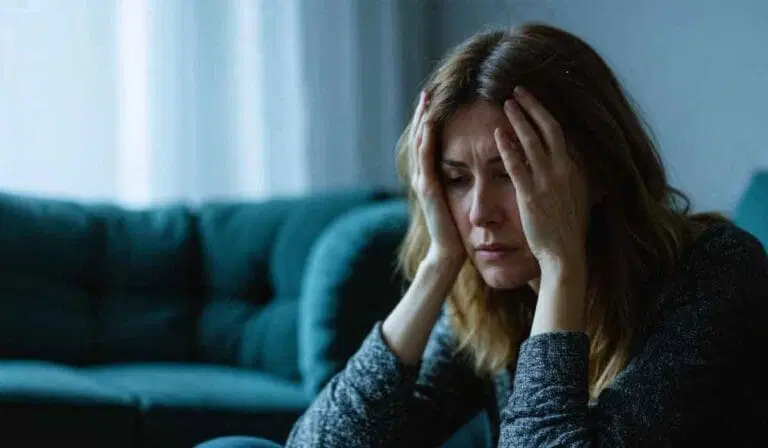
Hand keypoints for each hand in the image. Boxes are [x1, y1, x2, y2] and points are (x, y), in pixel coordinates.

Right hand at [410, 91, 465, 266]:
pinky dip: (425, 141)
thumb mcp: (456, 199)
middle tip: (426, 93)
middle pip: (419, 138)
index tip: (434, 102)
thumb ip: (457, 183)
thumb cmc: (456, 229)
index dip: (429, 122)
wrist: (447, 252)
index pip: (428, 143)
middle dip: (422, 115)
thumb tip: (468, 168)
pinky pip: (425, 160)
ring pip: (419, 144)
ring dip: (421, 122)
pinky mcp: (428, 189)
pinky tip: (428, 126)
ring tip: (425, 102)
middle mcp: (422, 176)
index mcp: (430, 177)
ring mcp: (422, 182)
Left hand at [493, 86, 589, 273]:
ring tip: (505, 103)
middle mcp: (564, 170)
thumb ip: (572, 176)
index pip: (561, 133)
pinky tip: (498, 133)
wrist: (564, 254)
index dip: (545, 113)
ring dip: (518, 119)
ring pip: (532, 140)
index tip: (533, 101)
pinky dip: (507, 147)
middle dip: (532, 106)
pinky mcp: (530, 195)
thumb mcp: (578, 197)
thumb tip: (568, 161)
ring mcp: (548, 182)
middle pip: (549, 128)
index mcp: (576, 169)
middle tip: (517, 90)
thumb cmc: (567, 229)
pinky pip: (517, 164)